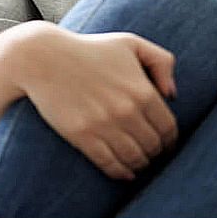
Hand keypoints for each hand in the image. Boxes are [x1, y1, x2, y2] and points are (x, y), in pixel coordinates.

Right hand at [14, 26, 179, 180]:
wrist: (44, 58)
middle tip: (154, 155)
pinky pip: (109, 164)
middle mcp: (127, 111)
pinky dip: (121, 173)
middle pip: (152, 146)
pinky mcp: (82, 136)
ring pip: (133, 158)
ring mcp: (104, 125)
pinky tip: (126, 173)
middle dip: (157, 153)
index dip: (171, 140)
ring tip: (140, 164)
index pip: (168, 127)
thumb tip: (172, 94)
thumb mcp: (132, 44)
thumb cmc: (91, 49)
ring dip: (140, 165)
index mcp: (143, 90)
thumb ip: (162, 62)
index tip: (167, 144)